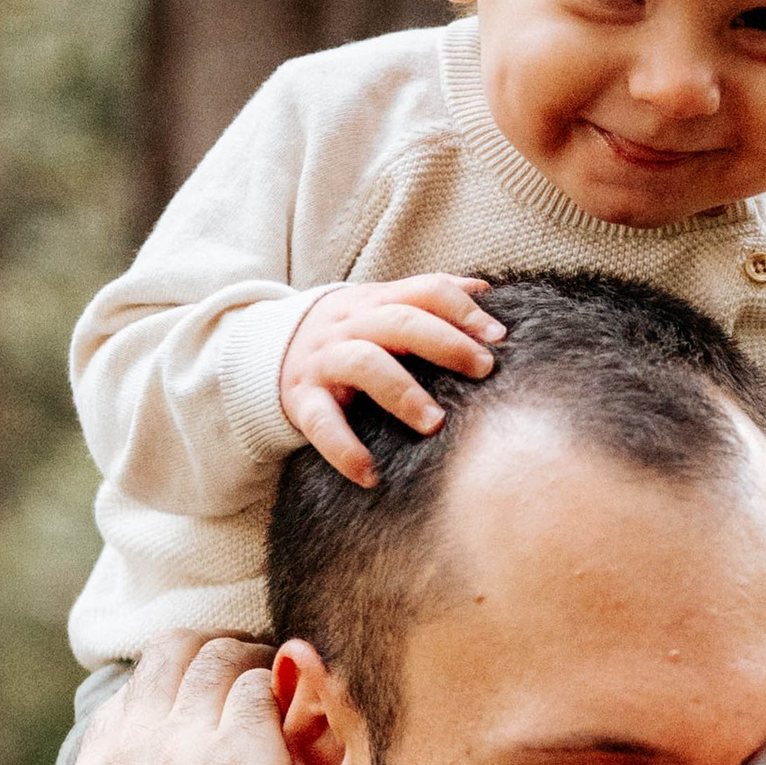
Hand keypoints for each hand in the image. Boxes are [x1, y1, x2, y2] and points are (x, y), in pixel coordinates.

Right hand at [55, 633, 292, 764]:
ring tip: (294, 691)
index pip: (138, 686)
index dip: (179, 681)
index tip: (212, 698)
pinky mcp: (245, 758)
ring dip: (260, 665)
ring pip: (224, 657)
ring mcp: (190, 741)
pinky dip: (292, 695)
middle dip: (220, 654)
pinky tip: (316, 720)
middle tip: (261, 679)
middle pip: (177, 651)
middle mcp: (139, 737)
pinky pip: (271, 689)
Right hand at [280, 276, 501, 484]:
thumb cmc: (346, 335)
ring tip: (435, 424)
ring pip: (364, 363)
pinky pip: (322, 423)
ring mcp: (324, 361)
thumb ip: (427, 297)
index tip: (498, 337)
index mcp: (376, 302)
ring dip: (403, 393)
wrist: (267, 352)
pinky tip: (370, 475)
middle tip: (483, 369)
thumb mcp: (380, 308)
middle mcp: (350, 326)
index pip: (423, 291)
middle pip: (400, 321)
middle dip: (445, 343)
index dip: (461, 310)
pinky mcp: (302, 399)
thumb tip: (484, 290)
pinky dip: (344, 449)